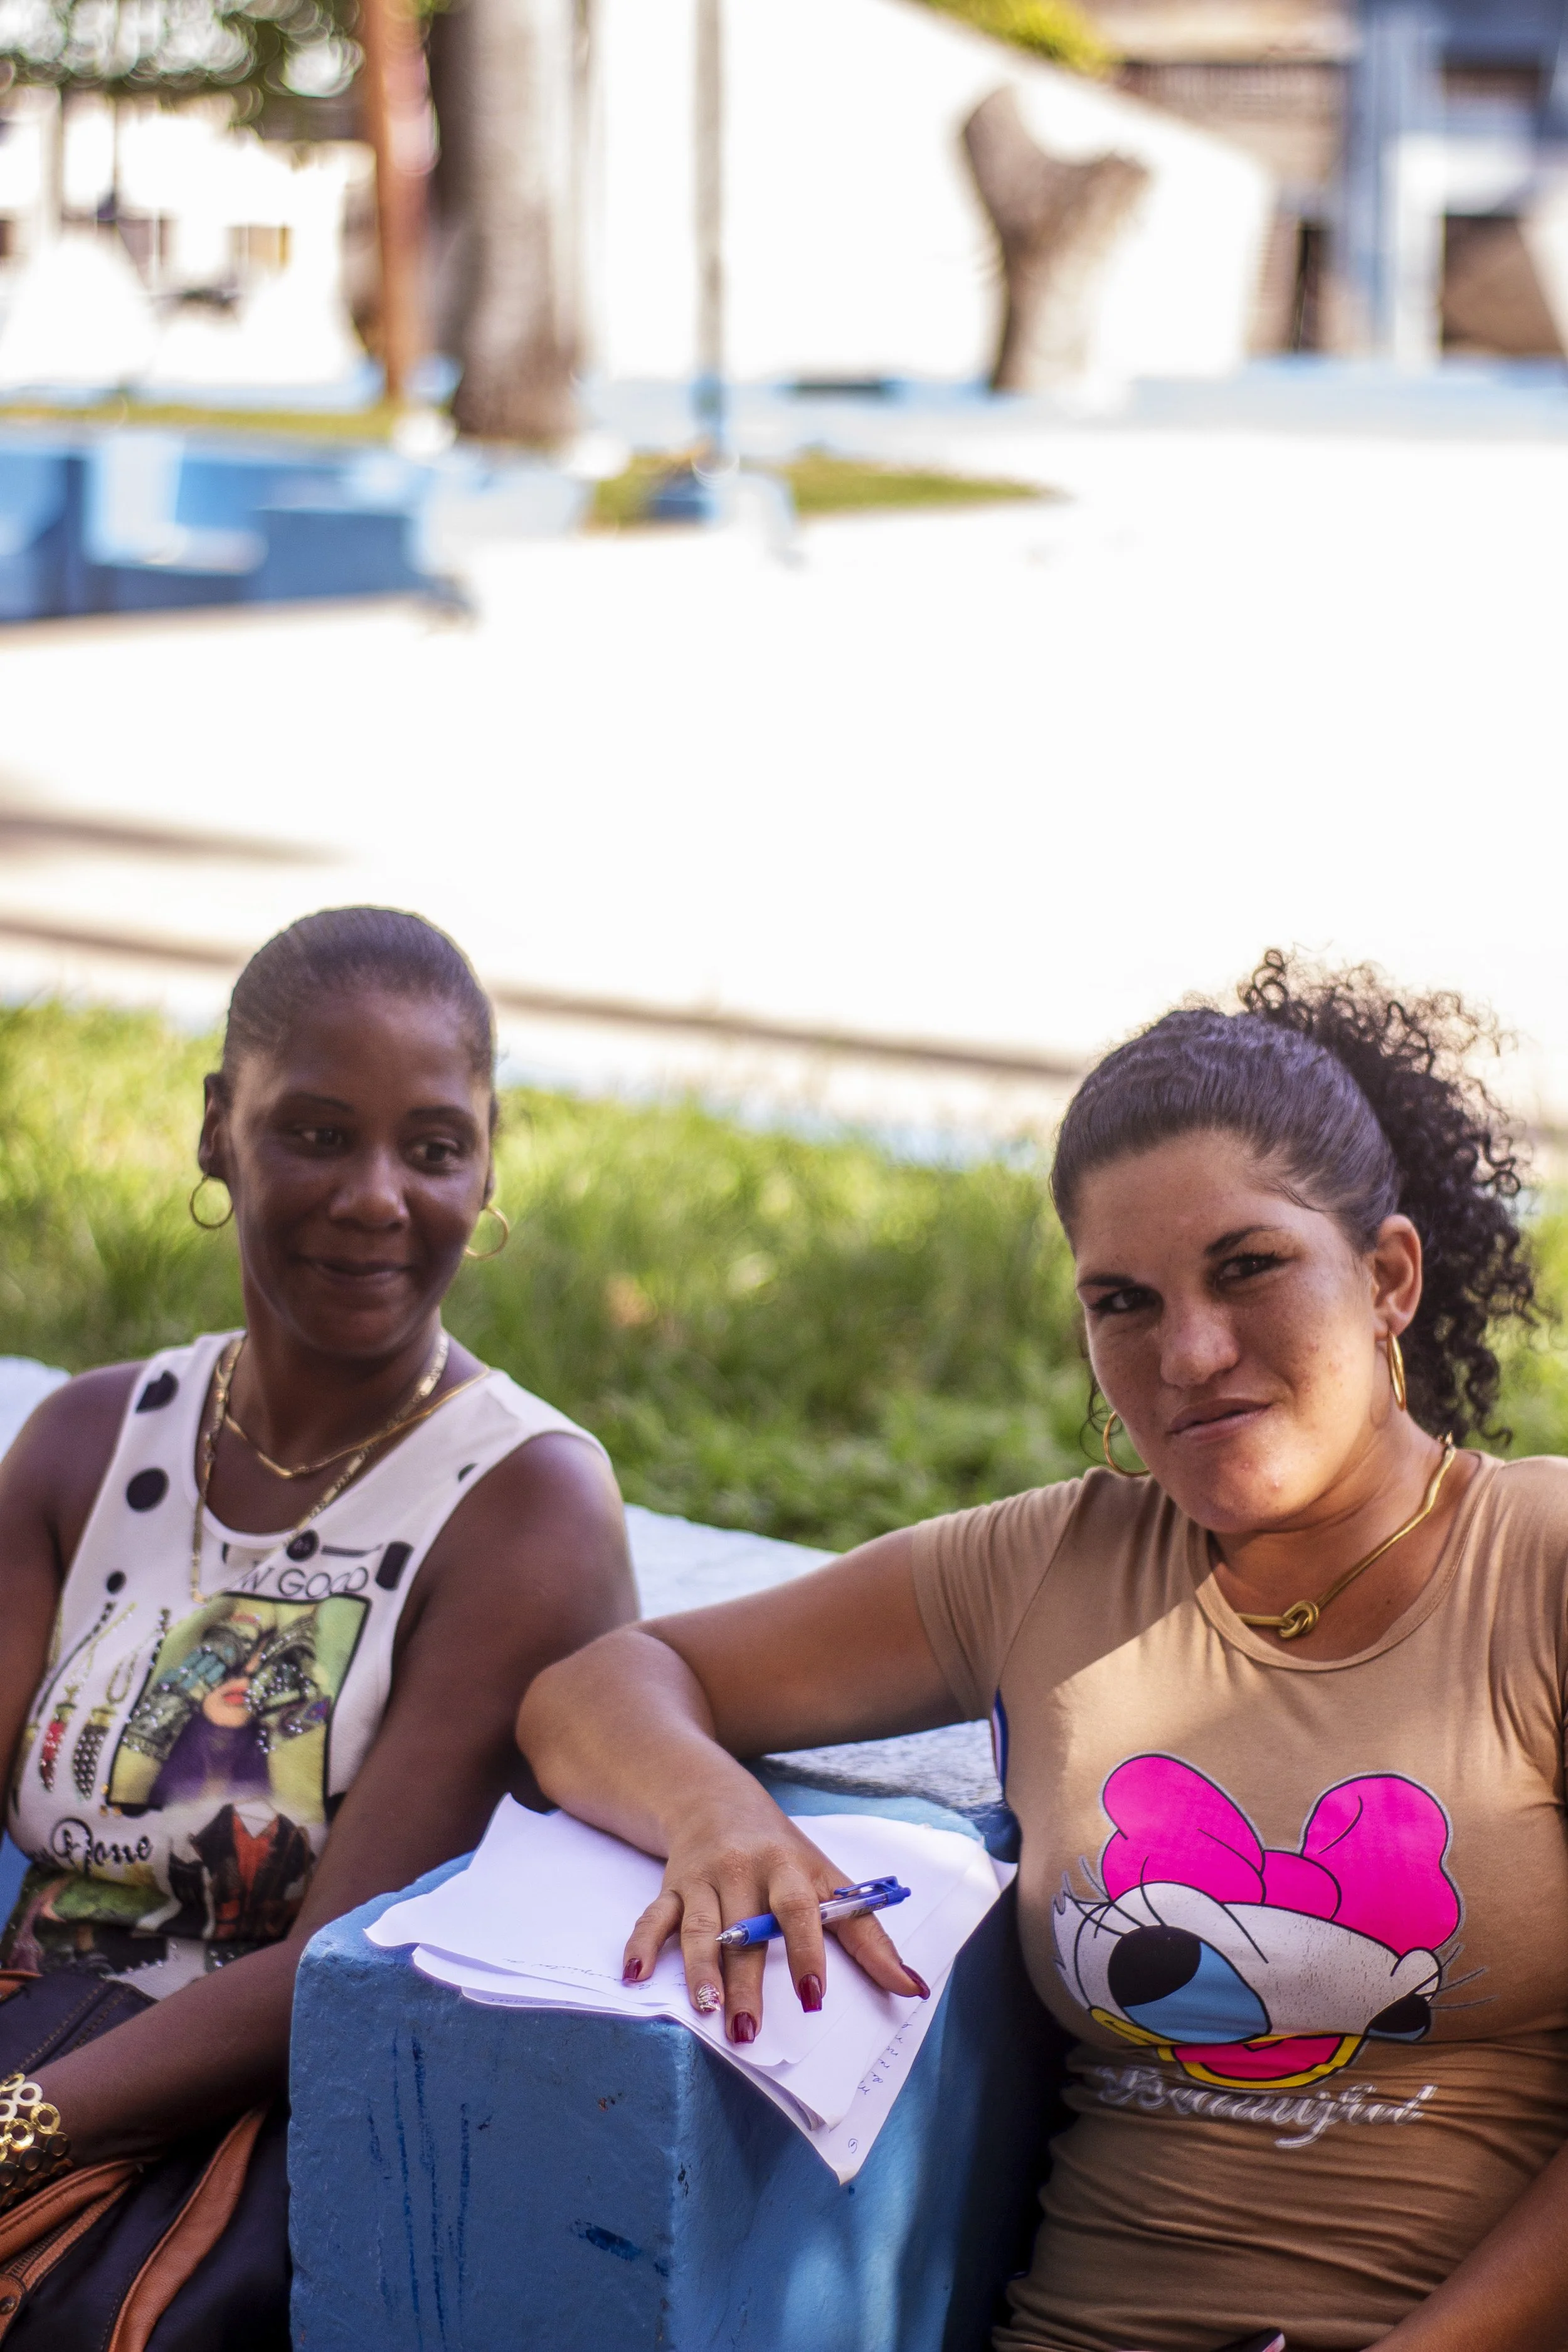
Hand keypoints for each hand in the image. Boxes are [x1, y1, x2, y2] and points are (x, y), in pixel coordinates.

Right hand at [620, 1786, 929, 2044]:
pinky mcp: (672, 1886)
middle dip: (745, 1982)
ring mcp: (704, 1879)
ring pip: (699, 1927)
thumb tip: (913, 1988)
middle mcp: (744, 1871)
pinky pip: (653, 1916)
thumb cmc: (785, 1854)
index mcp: (789, 1869)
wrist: (717, 1800)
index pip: (799, 1911)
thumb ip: (868, 1939)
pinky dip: (641, 1942)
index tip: (812, 1998)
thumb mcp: (830, 1882)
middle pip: (745, 1932)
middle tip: (747, 2031)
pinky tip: (635, 1973)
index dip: (807, 1953)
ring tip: (704, 2010)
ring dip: (699, 1970)